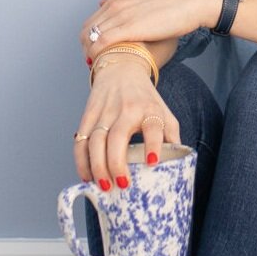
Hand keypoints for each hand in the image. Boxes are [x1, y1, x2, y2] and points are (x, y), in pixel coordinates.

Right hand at [73, 58, 181, 188]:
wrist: (121, 69)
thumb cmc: (145, 98)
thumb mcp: (164, 112)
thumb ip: (171, 136)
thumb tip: (175, 166)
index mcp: (149, 109)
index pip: (153, 126)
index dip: (154, 144)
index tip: (152, 163)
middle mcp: (126, 109)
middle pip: (117, 136)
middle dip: (117, 163)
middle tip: (122, 184)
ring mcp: (104, 112)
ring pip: (95, 140)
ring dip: (97, 165)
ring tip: (105, 186)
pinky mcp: (88, 115)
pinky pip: (80, 140)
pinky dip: (81, 160)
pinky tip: (87, 175)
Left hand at [79, 0, 219, 58]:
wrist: (189, 3)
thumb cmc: (173, 5)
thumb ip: (128, 1)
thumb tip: (108, 2)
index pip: (91, 22)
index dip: (89, 40)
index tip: (95, 54)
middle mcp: (114, 5)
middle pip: (87, 31)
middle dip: (86, 50)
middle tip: (94, 64)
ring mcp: (120, 16)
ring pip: (91, 38)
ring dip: (90, 55)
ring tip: (99, 68)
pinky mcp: (128, 28)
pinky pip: (102, 43)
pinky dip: (98, 55)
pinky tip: (104, 65)